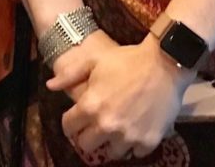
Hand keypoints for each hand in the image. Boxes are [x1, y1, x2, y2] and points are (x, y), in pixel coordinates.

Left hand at [53, 35, 190, 160]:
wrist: (164, 65)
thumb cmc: (127, 60)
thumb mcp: (94, 60)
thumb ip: (70, 74)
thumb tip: (50, 85)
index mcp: (91, 105)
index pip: (69, 126)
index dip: (69, 123)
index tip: (74, 121)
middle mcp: (107, 125)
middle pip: (87, 145)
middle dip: (86, 136)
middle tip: (93, 127)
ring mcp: (128, 136)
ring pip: (111, 153)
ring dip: (110, 142)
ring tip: (114, 129)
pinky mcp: (148, 141)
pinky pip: (134, 153)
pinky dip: (132, 145)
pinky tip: (133, 130)